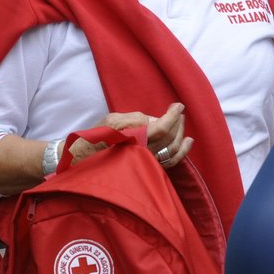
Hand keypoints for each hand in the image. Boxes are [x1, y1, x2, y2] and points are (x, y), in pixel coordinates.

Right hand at [68, 103, 192, 170]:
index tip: (178, 106)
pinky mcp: (148, 168)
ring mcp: (147, 163)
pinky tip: (187, 142)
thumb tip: (151, 119)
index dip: (172, 116)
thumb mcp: (111, 121)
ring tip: (182, 123)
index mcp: (134, 140)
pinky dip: (182, 152)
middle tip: (178, 112)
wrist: (86, 160)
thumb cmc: (96, 139)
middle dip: (177, 123)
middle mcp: (143, 153)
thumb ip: (133, 119)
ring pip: (173, 150)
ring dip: (181, 135)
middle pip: (170, 138)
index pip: (161, 128)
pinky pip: (170, 162)